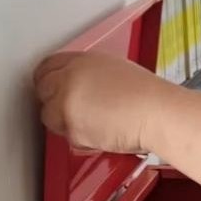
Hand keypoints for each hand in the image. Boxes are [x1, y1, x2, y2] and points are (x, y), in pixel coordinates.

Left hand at [33, 51, 175, 152]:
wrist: (157, 113)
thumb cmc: (148, 96)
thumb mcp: (115, 71)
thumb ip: (89, 76)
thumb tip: (80, 88)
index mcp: (81, 61)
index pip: (46, 67)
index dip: (49, 81)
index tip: (52, 90)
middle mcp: (69, 78)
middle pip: (43, 90)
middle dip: (55, 102)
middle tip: (74, 111)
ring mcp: (67, 103)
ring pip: (50, 117)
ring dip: (66, 123)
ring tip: (94, 124)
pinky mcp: (72, 128)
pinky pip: (68, 137)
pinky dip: (83, 140)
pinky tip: (103, 134)